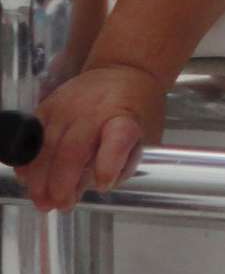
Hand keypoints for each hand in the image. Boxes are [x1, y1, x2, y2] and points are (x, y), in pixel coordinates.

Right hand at [14, 64, 163, 211]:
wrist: (124, 68)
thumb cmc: (136, 106)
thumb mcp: (146, 134)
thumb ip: (126, 161)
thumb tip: (101, 185)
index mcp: (125, 116)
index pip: (118, 138)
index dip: (109, 164)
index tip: (103, 184)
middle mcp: (94, 110)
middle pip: (71, 150)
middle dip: (62, 185)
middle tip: (61, 205)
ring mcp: (68, 106)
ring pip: (46, 148)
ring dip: (41, 180)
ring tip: (44, 201)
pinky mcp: (48, 105)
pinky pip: (31, 138)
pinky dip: (28, 163)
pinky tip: (29, 179)